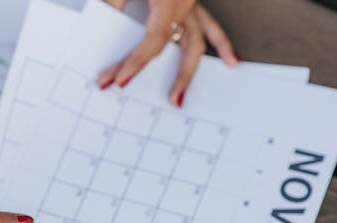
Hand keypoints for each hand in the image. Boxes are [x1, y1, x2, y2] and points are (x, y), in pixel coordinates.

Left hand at [98, 0, 238, 106]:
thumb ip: (117, 1)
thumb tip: (105, 21)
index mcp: (170, 0)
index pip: (153, 41)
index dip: (135, 63)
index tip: (117, 81)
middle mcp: (186, 3)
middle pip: (180, 47)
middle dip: (165, 75)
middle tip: (148, 97)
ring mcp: (192, 2)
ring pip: (198, 40)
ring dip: (190, 68)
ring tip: (182, 95)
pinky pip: (210, 23)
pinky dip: (220, 42)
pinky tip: (231, 60)